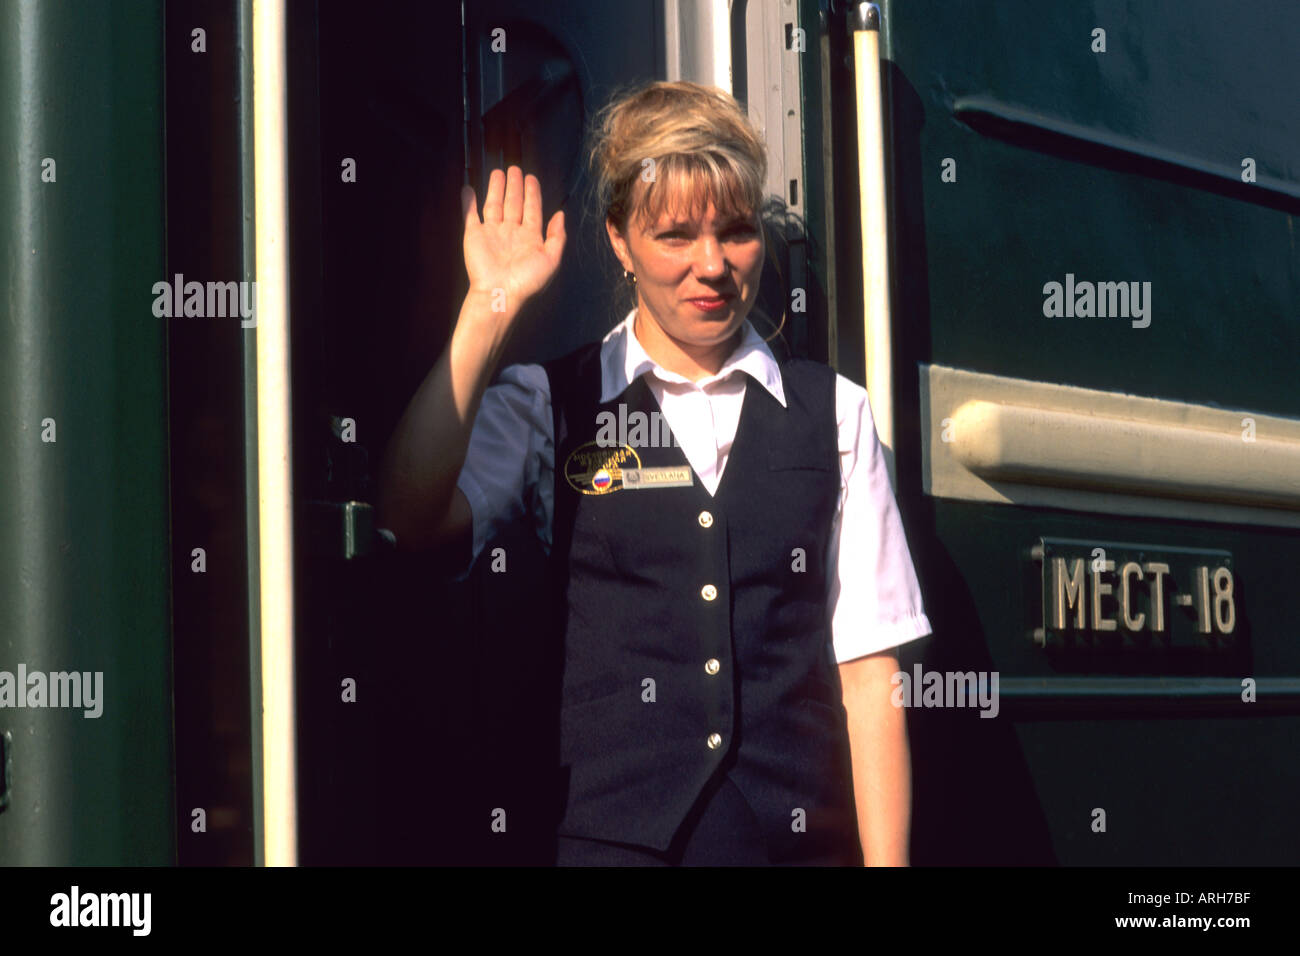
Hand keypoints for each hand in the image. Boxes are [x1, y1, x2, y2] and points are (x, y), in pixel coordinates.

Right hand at [461, 166, 565, 315]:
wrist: (499, 293)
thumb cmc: (526, 281)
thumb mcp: (551, 260)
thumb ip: (558, 237)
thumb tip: (561, 215)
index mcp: (530, 238)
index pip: (532, 209)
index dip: (533, 193)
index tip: (531, 178)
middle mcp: (511, 233)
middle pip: (514, 203)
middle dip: (515, 186)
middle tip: (515, 169)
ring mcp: (492, 233)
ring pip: (495, 204)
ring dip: (496, 188)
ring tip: (498, 172)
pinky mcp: (474, 235)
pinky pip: (470, 214)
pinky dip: (468, 201)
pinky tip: (468, 188)